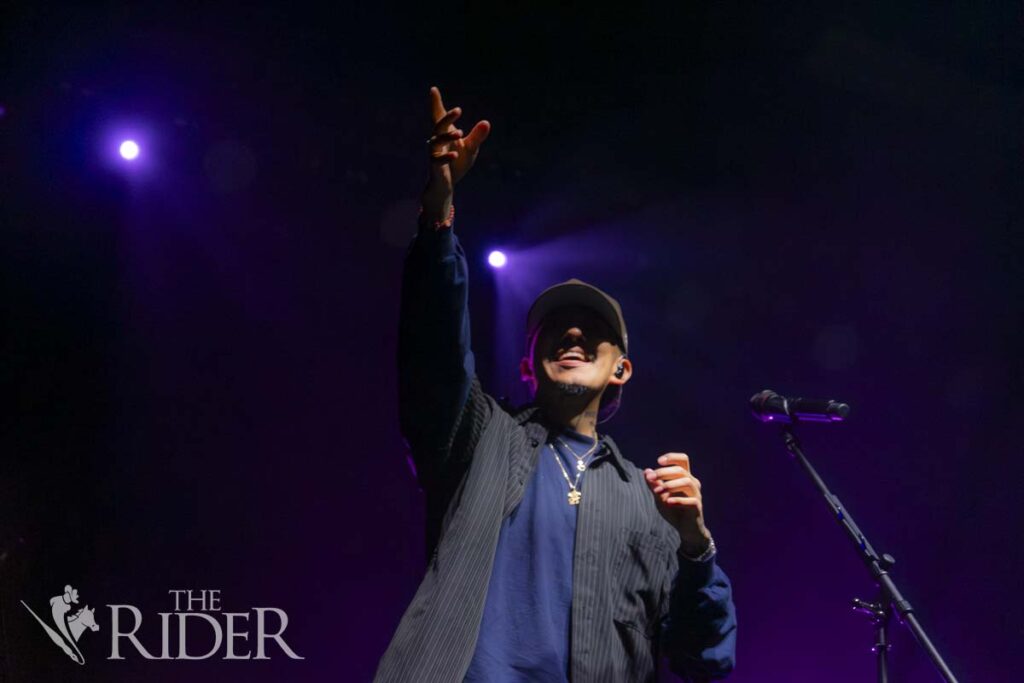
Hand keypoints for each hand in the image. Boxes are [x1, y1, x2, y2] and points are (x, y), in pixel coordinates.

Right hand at [422, 86, 490, 219]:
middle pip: (438, 125)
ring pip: (436, 141)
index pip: (439, 116)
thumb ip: (477, 137)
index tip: (433, 89)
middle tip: (459, 110)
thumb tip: (486, 122)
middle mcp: (437, 141)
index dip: (435, 103)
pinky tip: (455, 154)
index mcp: (445, 134)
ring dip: (447, 136)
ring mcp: (435, 153)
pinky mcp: (435, 167)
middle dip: (447, 117)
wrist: (446, 185)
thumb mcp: (471, 149)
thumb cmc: (457, 164)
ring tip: (460, 133)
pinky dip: (446, 157)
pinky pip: (437, 160)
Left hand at [644, 453, 711, 554]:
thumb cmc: (673, 510)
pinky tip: (667, 502)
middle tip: (651, 478)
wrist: (685, 530)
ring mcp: (696, 495)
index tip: (658, 461)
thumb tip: (646, 471)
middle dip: (663, 472)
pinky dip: (678, 500)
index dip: (672, 457)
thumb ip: (654, 485)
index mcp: (684, 477)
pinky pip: (691, 500)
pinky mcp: (698, 507)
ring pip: (687, 482)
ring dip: (670, 485)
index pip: (683, 460)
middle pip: (681, 470)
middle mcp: (692, 483)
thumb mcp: (659, 497)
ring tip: (657, 492)